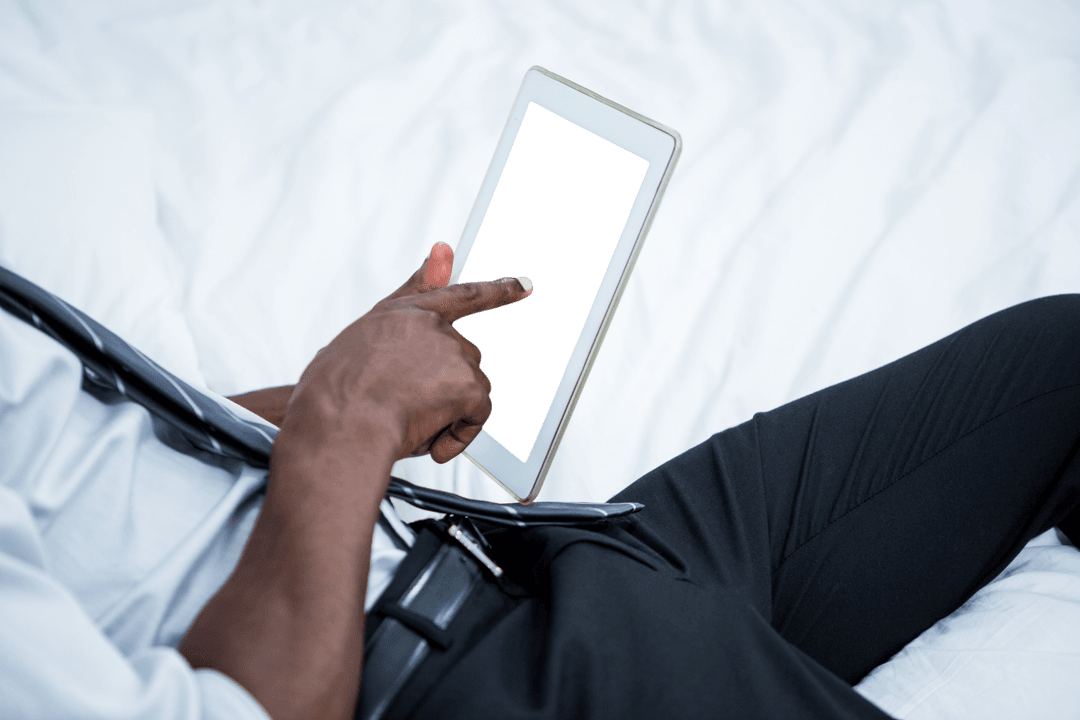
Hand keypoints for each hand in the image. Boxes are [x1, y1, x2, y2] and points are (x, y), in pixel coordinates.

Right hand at [283, 242, 531, 462]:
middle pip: (464, 358)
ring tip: (409, 425)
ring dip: (450, 411)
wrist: (340, 421)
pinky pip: (477, 416)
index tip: (524, 286)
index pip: (459, 294)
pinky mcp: (466, 384)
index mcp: (403, 312)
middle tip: (410, 409)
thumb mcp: (360, 338)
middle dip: (447, 387)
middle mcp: (433, 325)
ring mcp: (452, 352)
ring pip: (472, 388)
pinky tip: (434, 445)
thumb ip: (405, 304)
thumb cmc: (333, 391)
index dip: (496, 290)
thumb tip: (441, 252)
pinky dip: (460, 436)